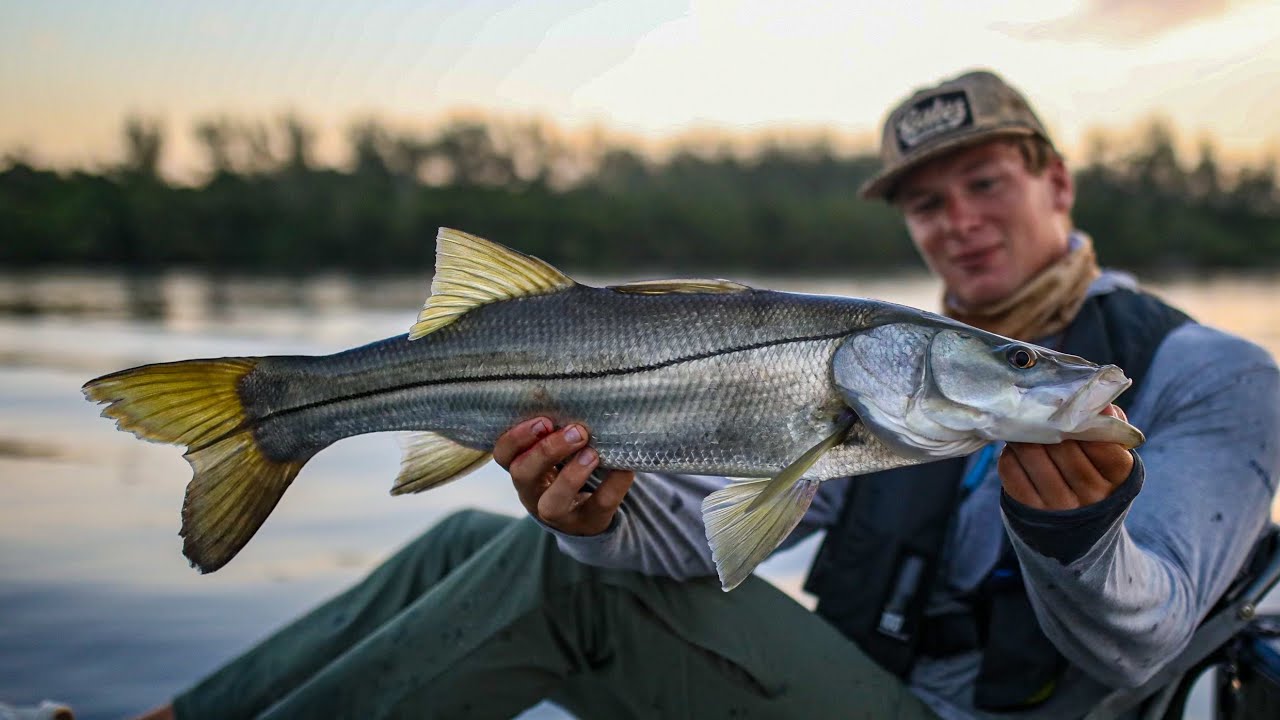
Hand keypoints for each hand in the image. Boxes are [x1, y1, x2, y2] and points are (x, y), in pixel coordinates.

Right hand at [493, 417, 634, 534]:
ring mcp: (559, 514)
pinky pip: (599, 506)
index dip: (517, 438)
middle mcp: (532, 494)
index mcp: (522, 469)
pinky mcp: (589, 523)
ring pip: (552, 503)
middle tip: (575, 431)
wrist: (588, 515)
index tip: (543, 421)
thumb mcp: (556, 452)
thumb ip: (557, 430)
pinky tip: (624, 466)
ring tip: (592, 453)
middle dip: (546, 451)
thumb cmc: (568, 467)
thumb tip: (577, 395)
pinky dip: (614, 485)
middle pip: (523, 475)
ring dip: (571, 475)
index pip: (503, 454)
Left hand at [998, 404, 1134, 509]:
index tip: (1070, 406)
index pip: (1102, 443)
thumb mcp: (1111, 458)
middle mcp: (1093, 495)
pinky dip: (1010, 454)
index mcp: (1119, 478)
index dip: (1083, 421)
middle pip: (1063, 448)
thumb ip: (1108, 429)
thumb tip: (1099, 405)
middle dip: (1047, 424)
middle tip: (1037, 409)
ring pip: (1033, 455)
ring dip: (1023, 436)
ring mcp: (1061, 506)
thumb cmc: (1094, 478)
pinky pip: (1011, 471)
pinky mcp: (1030, 510)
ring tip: (1022, 425)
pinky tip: (1015, 450)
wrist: (1075, 530)